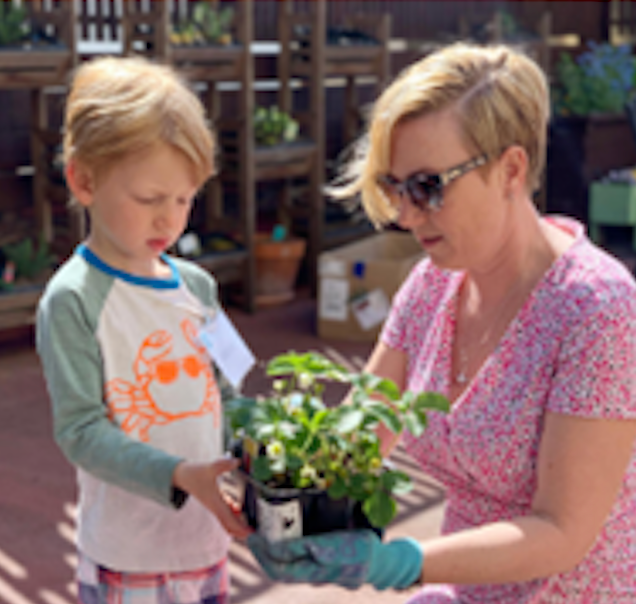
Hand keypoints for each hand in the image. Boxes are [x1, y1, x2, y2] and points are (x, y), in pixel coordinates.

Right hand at [173, 457, 252, 538]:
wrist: (182, 475)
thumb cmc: (195, 473)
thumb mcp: (209, 467)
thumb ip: (223, 464)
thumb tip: (237, 461)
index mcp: (216, 504)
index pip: (230, 521)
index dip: (241, 529)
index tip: (252, 533)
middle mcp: (216, 507)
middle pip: (229, 525)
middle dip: (241, 531)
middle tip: (255, 532)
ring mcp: (215, 504)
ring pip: (228, 519)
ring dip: (238, 522)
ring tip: (251, 523)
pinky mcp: (214, 499)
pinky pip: (225, 510)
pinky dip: (233, 512)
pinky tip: (239, 507)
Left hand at [247, 529, 422, 589]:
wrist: (378, 564)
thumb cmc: (362, 549)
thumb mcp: (346, 545)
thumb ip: (327, 549)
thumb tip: (310, 550)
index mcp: (317, 569)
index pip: (282, 567)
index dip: (265, 553)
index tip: (254, 536)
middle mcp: (312, 575)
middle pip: (278, 571)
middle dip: (261, 555)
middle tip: (251, 535)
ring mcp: (314, 574)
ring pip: (284, 569)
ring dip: (268, 555)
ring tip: (259, 536)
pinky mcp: (316, 569)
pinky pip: (293, 565)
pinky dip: (280, 554)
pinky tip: (276, 541)